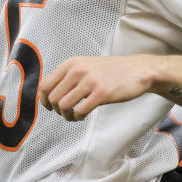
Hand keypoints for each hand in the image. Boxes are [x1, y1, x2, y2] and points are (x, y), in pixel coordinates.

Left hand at [39, 55, 155, 120]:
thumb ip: (68, 75)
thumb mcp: (85, 65)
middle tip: (67, 113)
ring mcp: (90, 82)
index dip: (44, 100)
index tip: (50, 107)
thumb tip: (49, 93)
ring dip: (67, 116)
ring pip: (63, 106)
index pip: (45, 85)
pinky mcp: (101, 93)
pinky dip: (78, 117)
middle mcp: (78, 70)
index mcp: (71, 63)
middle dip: (57, 110)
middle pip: (53, 98)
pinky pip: (80, 111)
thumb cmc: (111, 71)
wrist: (137, 70)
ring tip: (75, 116)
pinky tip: (83, 116)